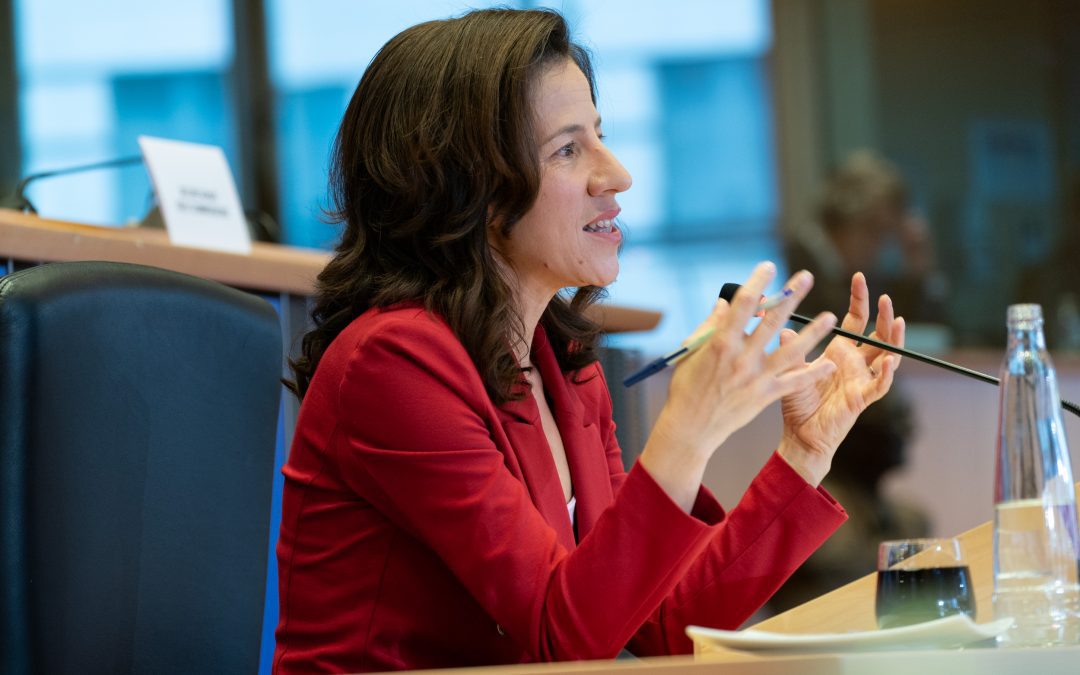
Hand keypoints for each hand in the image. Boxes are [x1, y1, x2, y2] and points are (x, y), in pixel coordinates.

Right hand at [641, 262, 837, 510]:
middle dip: (790, 297)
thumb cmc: (686, 387)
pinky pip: (794, 383)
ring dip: (812, 334)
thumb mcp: (691, 352)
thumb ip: (710, 326)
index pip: (743, 305)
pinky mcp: (765, 397)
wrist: (691, 428)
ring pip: (791, 352)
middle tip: (807, 277)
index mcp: (720, 343)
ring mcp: (755, 378)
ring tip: (830, 317)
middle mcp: (741, 358)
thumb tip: (724, 304)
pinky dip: (812, 374)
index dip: (757, 282)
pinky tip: (830, 363)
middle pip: (771, 321)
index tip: (769, 267)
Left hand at [776, 272, 904, 485]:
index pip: (856, 320)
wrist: (799, 434)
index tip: (860, 277)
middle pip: (878, 334)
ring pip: (887, 355)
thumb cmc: (797, 403)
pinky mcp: (862, 398)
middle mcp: (854, 363)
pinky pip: (880, 384)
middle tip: (886, 297)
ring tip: (898, 321)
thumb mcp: (791, 369)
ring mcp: (861, 379)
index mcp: (839, 351)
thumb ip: (791, 348)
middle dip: (883, 315)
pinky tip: (890, 361)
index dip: (860, 300)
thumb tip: (784, 326)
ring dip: (894, 340)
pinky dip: (886, 373)